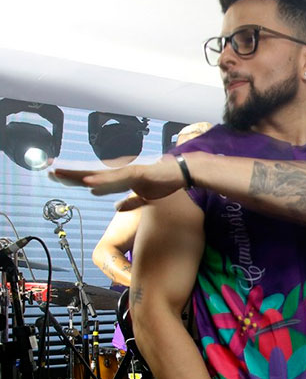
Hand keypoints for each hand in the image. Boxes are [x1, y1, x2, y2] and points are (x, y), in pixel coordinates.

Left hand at [50, 155, 187, 206]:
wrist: (184, 173)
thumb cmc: (166, 182)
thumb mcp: (145, 197)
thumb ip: (131, 202)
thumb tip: (116, 207)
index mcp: (121, 178)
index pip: (93, 177)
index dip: (74, 177)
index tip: (57, 177)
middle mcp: (120, 172)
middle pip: (90, 173)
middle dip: (69, 173)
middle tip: (48, 171)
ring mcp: (127, 171)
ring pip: (99, 175)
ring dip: (79, 176)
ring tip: (60, 175)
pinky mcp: (137, 173)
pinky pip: (116, 179)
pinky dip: (102, 181)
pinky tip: (89, 184)